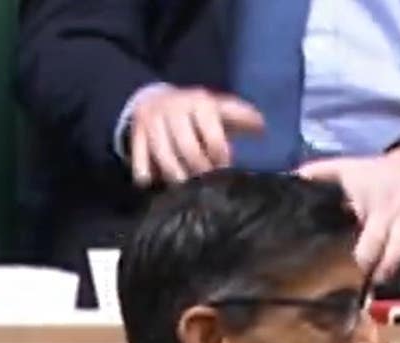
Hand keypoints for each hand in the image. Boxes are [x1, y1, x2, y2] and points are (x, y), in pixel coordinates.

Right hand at [127, 85, 263, 186]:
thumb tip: (263, 128)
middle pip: (189, 151)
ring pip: (165, 159)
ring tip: (189, 188)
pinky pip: (140, 163)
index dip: (221, 159)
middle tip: (209, 182)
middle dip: (202, 172)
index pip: (214, 139)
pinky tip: (158, 183)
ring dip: (179, 178)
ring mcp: (152, 122)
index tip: (226, 170)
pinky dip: (148, 177)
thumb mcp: (220, 108)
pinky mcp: (135, 135)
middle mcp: (173, 109)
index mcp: (200, 103)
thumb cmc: (197, 111)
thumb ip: (241, 118)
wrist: (152, 97)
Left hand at [299, 147, 399, 281]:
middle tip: (367, 284)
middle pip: (384, 245)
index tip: (349, 266)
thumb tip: (293, 176)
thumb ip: (320, 172)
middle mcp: (391, 217)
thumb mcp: (348, 167)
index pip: (362, 233)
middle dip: (377, 265)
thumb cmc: (379, 171)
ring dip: (396, 264)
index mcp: (371, 206)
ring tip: (387, 279)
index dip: (359, 253)